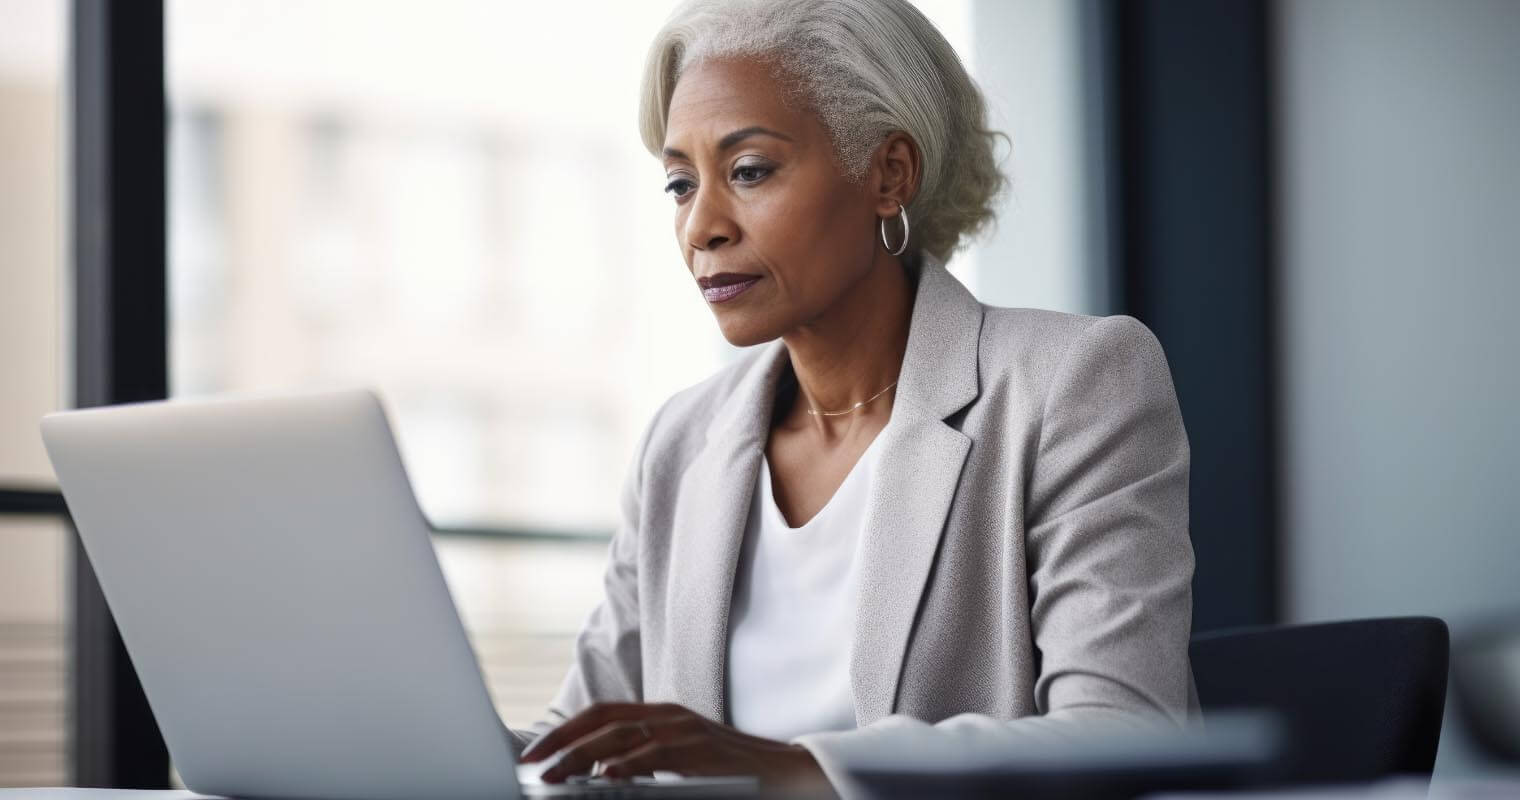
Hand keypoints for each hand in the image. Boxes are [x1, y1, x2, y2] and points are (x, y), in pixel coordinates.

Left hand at [519, 702, 834, 795]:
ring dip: (580, 756)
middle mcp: (670, 715)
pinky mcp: (702, 750)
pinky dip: (627, 764)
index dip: (565, 731)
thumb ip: (643, 762)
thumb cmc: (731, 773)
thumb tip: (597, 778)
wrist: (790, 772)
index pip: (602, 715)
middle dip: (560, 742)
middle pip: (602, 720)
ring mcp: (687, 730)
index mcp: (661, 715)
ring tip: (553, 777)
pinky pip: (656, 754)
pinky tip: (605, 776)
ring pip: (621, 735)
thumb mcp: (681, 762)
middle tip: (530, 765)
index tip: (534, 753)